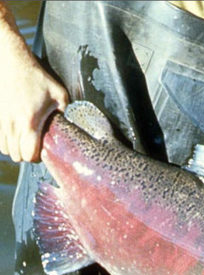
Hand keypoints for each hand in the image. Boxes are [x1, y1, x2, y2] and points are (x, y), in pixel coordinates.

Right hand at [0, 3, 67, 161]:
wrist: (10, 60)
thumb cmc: (36, 76)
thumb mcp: (59, 94)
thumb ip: (65, 112)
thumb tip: (69, 124)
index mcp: (30, 122)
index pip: (29, 154)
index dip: (37, 157)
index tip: (44, 151)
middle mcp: (13, 124)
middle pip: (17, 156)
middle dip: (28, 155)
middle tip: (37, 147)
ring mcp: (2, 121)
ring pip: (5, 149)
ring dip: (16, 149)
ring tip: (27, 142)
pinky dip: (7, 142)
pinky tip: (17, 135)